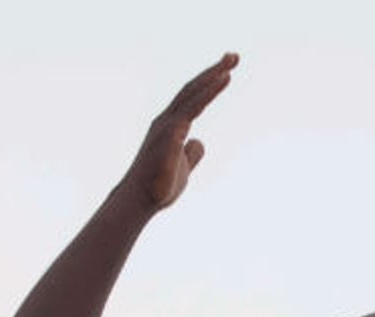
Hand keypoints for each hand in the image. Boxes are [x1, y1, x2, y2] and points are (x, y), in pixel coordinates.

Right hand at [121, 53, 238, 211]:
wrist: (140, 202)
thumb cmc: (159, 186)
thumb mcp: (184, 167)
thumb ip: (192, 152)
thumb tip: (199, 141)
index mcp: (172, 125)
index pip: (194, 97)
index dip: (210, 81)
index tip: (229, 68)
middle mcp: (166, 122)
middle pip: (192, 90)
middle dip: (213, 71)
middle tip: (235, 55)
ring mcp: (164, 130)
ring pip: (189, 100)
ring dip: (209, 84)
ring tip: (227, 70)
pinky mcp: (164, 143)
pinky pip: (183, 121)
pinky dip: (199, 104)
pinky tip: (212, 93)